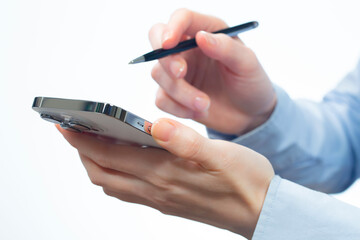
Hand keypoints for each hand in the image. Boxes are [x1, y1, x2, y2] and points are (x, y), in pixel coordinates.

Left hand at [57, 119, 273, 238]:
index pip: (111, 156)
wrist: (261, 211)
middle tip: (73, 130)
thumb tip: (157, 126)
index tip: (67, 123)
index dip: (84, 140)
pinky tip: (123, 162)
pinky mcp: (168, 202)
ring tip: (92, 142)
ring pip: (113, 184)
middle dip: (82, 151)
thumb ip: (186, 142)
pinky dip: (115, 174)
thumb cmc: (245, 181)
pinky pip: (128, 191)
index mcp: (166, 174)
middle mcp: (157, 190)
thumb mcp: (221, 156)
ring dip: (96, 163)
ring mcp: (160, 199)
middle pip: (103, 173)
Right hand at [149, 9, 276, 134]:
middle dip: (166, 59)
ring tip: (205, 104)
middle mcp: (188, 49)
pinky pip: (161, 99)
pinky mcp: (174, 95)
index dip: (171, 27)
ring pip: (159, 74)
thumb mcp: (248, 64)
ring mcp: (179, 72)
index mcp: (208, 31)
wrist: (250, 115)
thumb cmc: (251, 84)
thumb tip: (201, 37)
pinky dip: (177, 108)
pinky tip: (199, 111)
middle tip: (181, 74)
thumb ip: (226, 48)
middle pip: (157, 40)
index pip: (182, 18)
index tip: (169, 44)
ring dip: (180, 92)